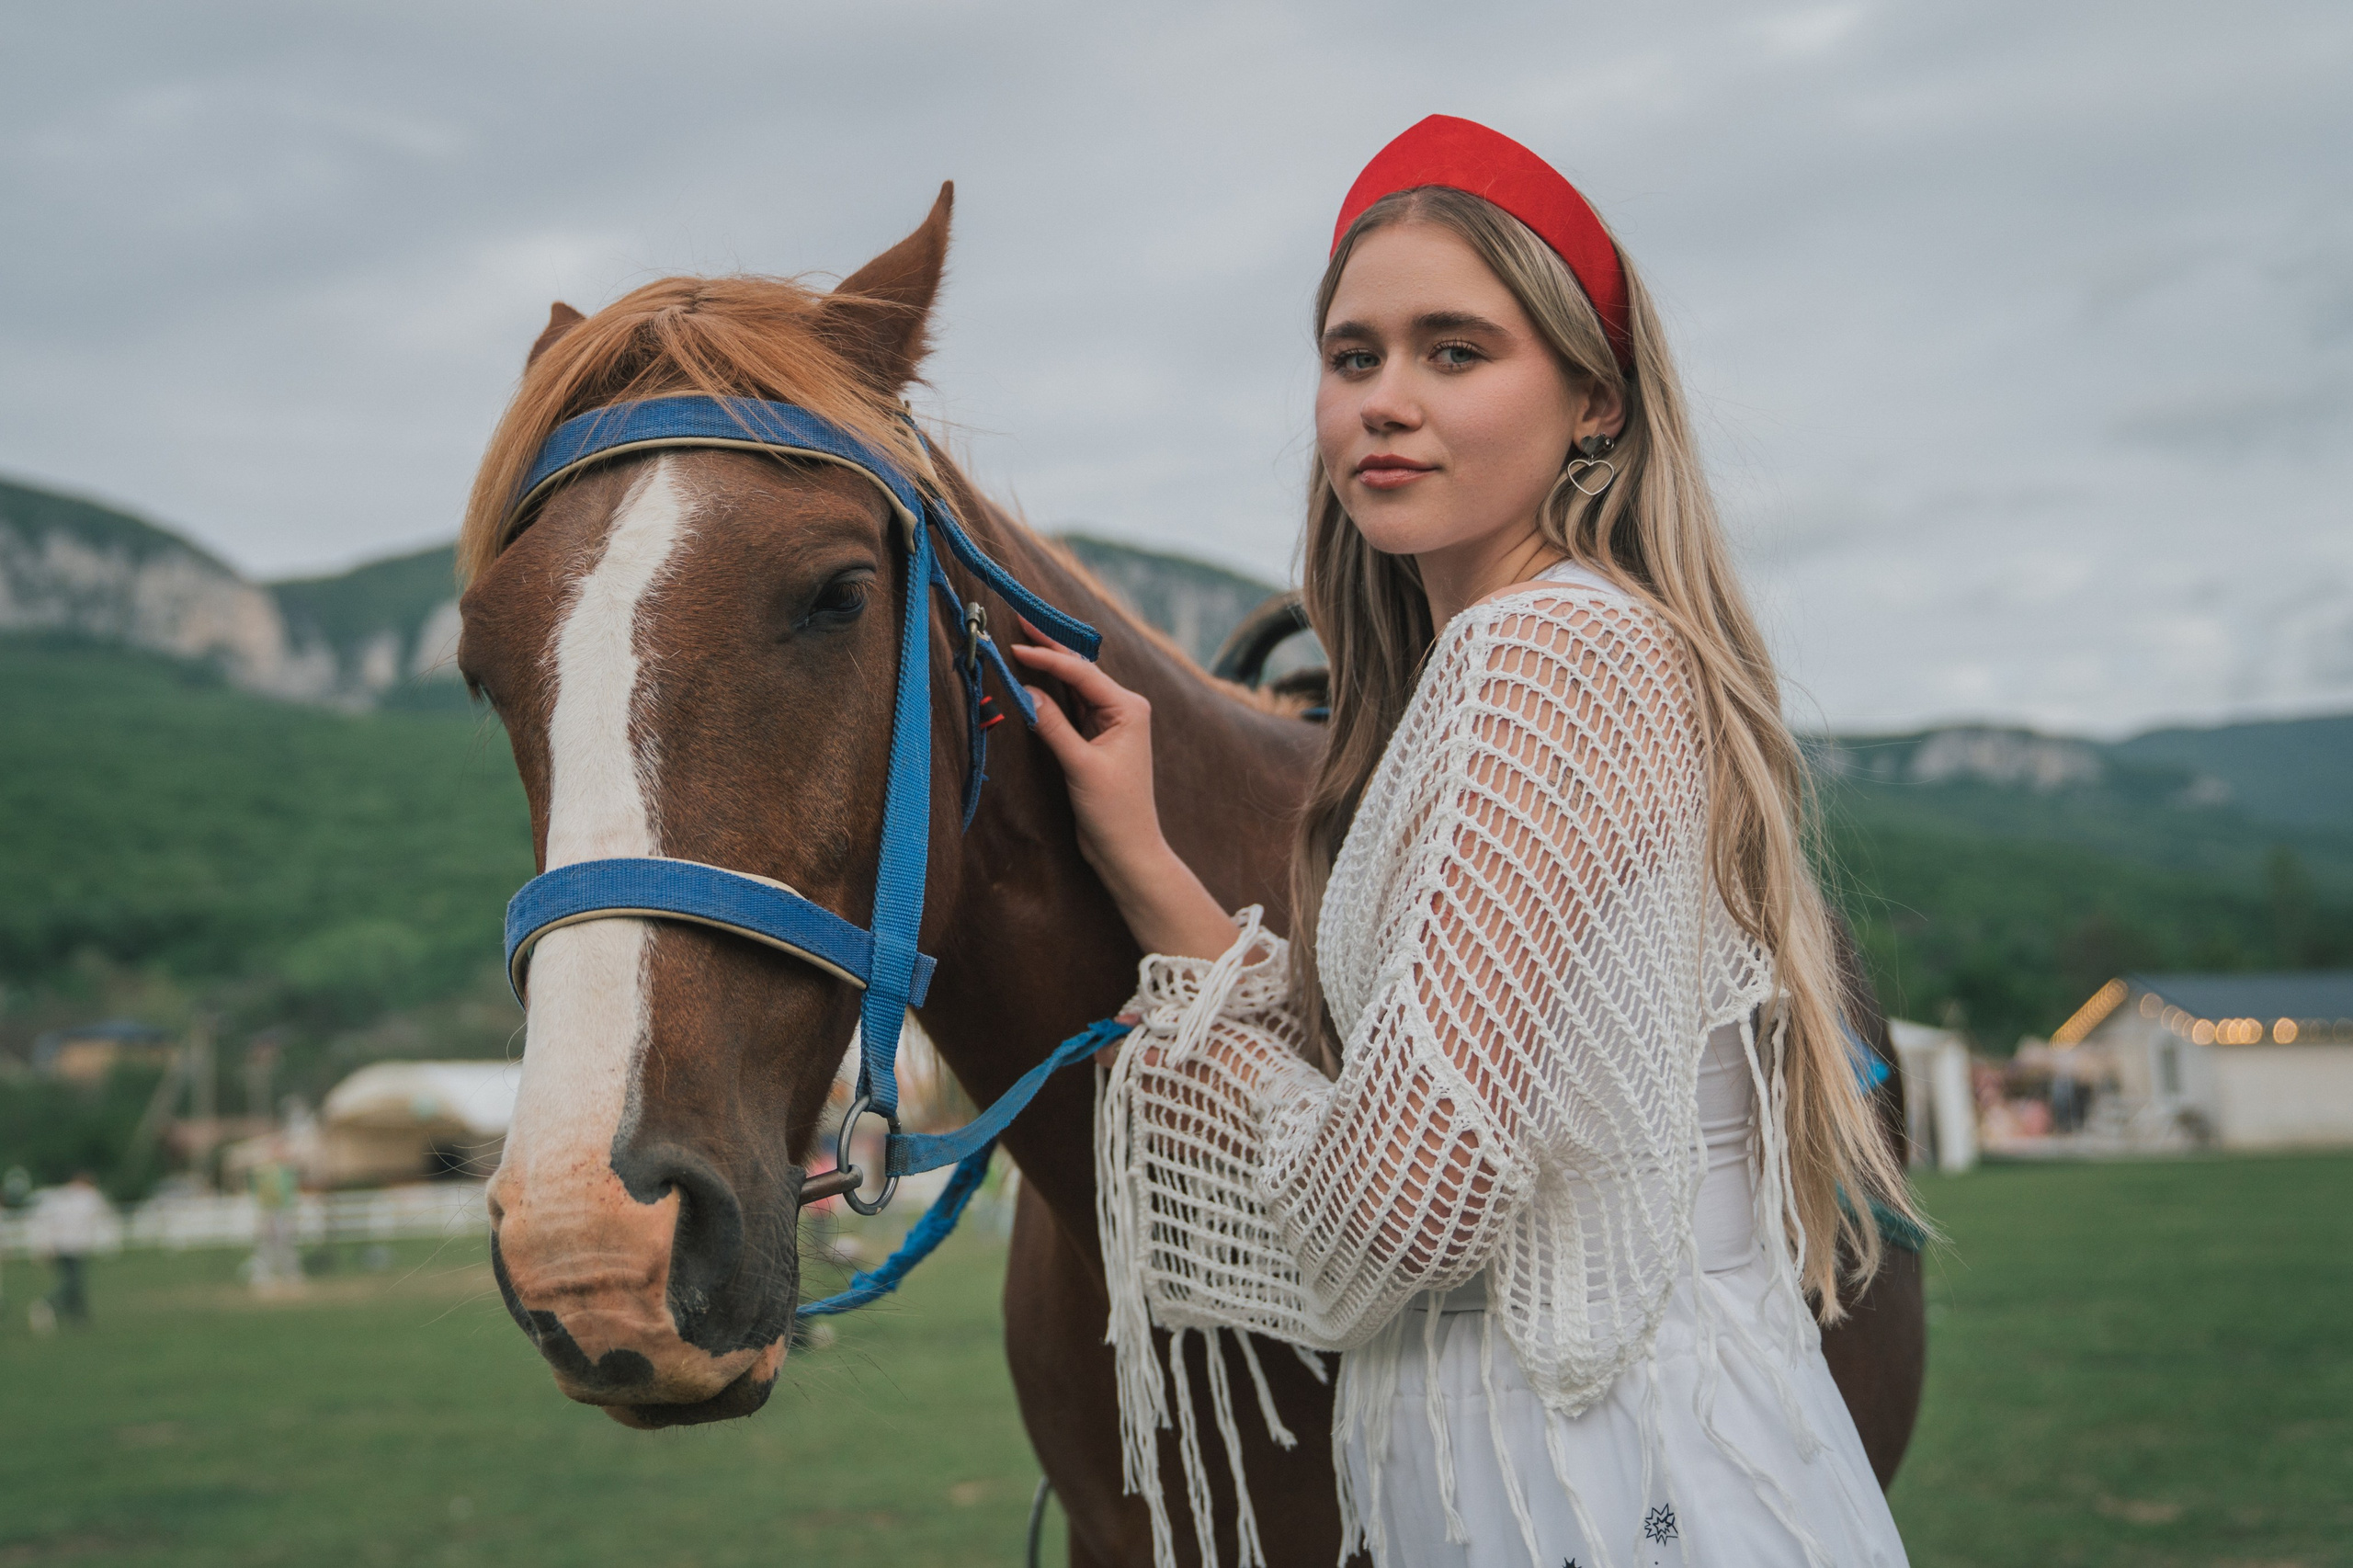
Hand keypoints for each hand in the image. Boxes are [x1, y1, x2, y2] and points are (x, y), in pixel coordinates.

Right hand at [1008, 631, 1164, 886]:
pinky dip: (1051, 692)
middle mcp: (1122, 708)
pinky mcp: (1096, 738)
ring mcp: (1110, 723)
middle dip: (1051, 647)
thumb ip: (1053, 726)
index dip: (1047, 656)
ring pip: (1074, 686)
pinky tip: (1034, 677)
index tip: (1016, 646)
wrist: (1127, 849)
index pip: (1081, 673)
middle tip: (1020, 620)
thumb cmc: (1114, 811)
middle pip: (1079, 670)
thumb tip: (1024, 691)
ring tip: (1023, 640)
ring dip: (1049, 666)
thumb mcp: (1081, 766)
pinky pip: (1071, 706)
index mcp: (1128, 708)